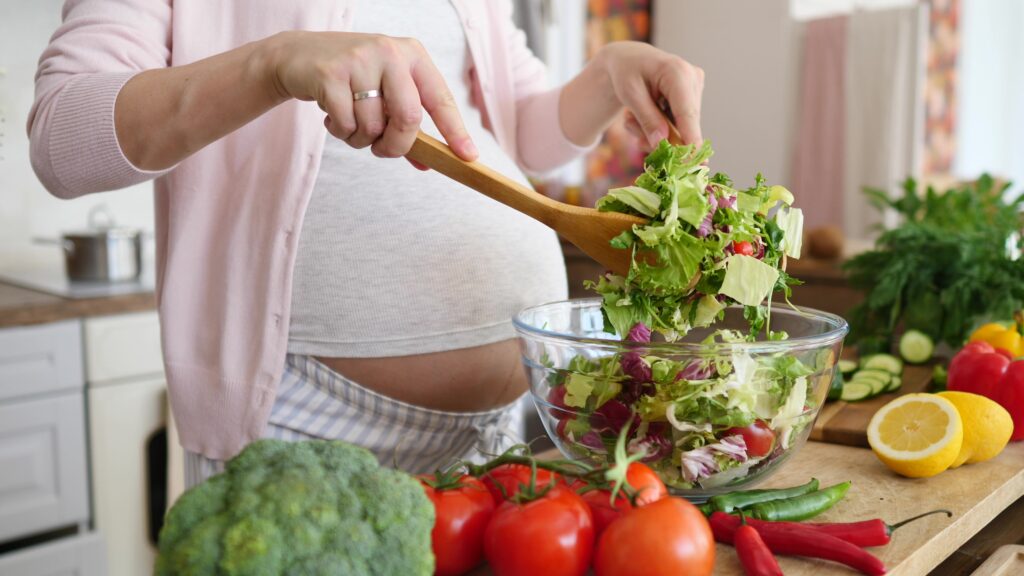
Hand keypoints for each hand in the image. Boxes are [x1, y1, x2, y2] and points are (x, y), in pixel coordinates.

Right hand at [265, 31, 477, 161]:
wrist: (297, 56)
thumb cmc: (351, 79)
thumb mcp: (385, 94)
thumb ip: (405, 126)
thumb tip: (428, 163)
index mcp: (412, 55)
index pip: (440, 98)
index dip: (455, 131)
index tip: (467, 157)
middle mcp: (390, 52)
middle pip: (409, 118)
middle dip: (396, 146)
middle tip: (382, 151)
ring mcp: (359, 60)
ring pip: (373, 126)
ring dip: (361, 139)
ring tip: (349, 122)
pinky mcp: (331, 74)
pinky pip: (345, 124)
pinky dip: (340, 131)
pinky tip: (332, 116)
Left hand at [596, 41, 704, 146]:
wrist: (628, 59)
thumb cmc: (626, 72)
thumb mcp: (630, 94)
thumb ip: (647, 119)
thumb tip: (662, 143)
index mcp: (677, 72)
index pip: (687, 113)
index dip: (690, 139)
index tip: (692, 162)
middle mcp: (693, 78)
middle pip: (686, 124)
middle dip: (663, 137)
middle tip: (636, 135)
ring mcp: (696, 87)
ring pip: (683, 126)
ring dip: (658, 132)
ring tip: (634, 119)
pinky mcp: (694, 96)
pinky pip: (682, 123)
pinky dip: (663, 127)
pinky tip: (646, 117)